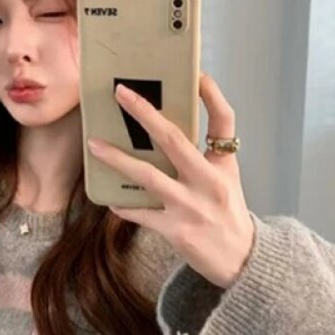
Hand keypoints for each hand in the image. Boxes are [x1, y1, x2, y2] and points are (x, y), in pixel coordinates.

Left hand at [87, 73, 255, 289]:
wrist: (240, 260)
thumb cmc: (227, 212)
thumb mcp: (225, 177)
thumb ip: (203, 154)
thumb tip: (164, 129)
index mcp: (223, 165)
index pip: (223, 121)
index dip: (212, 96)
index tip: (197, 75)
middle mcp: (209, 182)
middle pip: (174, 140)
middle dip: (144, 113)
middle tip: (121, 93)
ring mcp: (191, 207)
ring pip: (147, 176)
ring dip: (117, 158)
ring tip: (94, 144)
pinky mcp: (176, 230)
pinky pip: (140, 213)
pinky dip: (123, 205)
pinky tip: (108, 198)